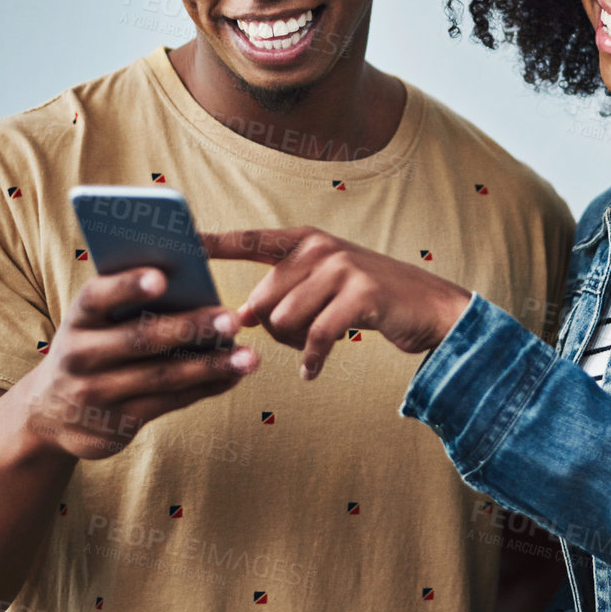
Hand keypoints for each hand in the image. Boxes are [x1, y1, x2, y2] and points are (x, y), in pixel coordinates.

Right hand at [10, 267, 256, 459]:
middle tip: (232, 318)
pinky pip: (167, 403)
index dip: (127, 285)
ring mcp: (94, 394)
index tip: (162, 277)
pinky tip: (232, 377)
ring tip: (249, 356)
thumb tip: (197, 285)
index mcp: (76, 318)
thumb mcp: (93, 324)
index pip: (97, 296)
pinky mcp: (114, 425)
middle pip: (138, 339)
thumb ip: (129, 305)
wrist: (48, 413)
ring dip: (210, 366)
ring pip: (160, 377)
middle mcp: (79, 355)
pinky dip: (204, 389)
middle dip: (189, 328)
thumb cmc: (90, 347)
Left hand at [199, 227, 472, 379]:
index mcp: (304, 240)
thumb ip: (283, 292)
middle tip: (301, 337)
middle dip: (273, 330)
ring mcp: (342, 268)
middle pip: (262, 300)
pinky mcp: (361, 295)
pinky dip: (312, 360)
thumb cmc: (366, 300)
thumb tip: (242, 317)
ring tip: (316, 344)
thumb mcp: (323, 285)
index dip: (213, 242)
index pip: (249, 240)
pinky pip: (316, 337)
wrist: (429, 307)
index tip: (181, 240)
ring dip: (296, 345)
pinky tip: (312, 372)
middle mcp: (320, 247)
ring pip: (285, 321)